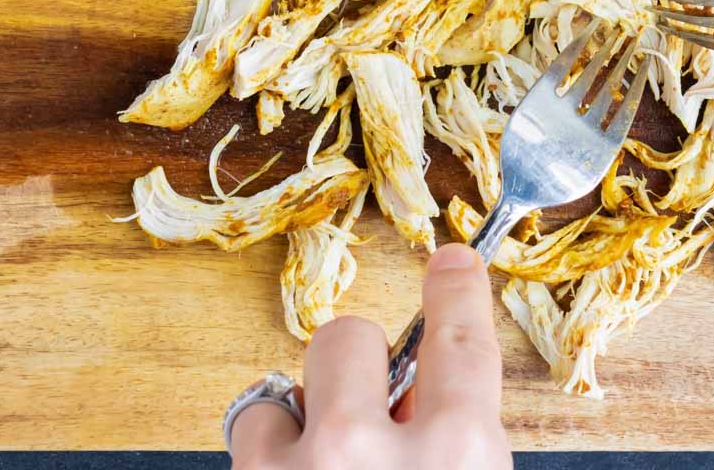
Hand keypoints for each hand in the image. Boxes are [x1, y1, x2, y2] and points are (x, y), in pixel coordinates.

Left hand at [229, 244, 510, 468]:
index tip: (451, 264)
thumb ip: (456, 445)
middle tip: (370, 423)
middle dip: (360, 368)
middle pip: (353, 338)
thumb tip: (416, 397)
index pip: (462, 343)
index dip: (456, 296)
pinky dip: (271, 454)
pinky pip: (251, 427)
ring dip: (307, 418)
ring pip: (286, 383)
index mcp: (456, 458)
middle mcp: (368, 452)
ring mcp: (297, 469)